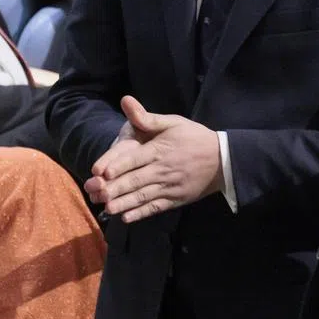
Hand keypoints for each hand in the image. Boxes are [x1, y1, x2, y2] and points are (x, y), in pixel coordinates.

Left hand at [84, 96, 222, 223]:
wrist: (222, 159)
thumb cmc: (193, 137)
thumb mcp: (172, 122)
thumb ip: (147, 117)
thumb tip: (125, 100)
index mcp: (159, 150)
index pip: (134, 159)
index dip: (117, 166)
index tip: (99, 172)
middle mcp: (163, 170)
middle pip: (136, 180)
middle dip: (114, 188)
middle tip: (95, 194)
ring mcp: (170, 187)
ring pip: (143, 196)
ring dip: (124, 203)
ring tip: (108, 208)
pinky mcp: (175, 199)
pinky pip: (156, 208)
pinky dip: (141, 213)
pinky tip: (127, 217)